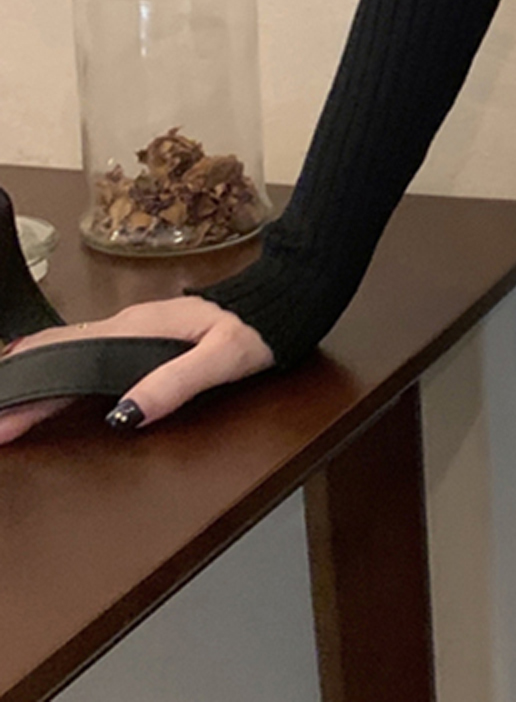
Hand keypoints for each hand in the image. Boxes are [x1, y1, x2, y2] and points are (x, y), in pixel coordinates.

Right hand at [0, 297, 274, 444]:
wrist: (283, 297)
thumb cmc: (257, 327)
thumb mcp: (222, 358)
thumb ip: (175, 383)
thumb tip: (124, 414)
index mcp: (138, 328)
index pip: (70, 360)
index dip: (33, 392)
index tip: (1, 421)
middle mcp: (129, 323)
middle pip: (62, 354)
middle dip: (23, 386)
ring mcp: (137, 326)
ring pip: (73, 349)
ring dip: (37, 375)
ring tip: (6, 403)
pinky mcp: (148, 332)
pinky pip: (92, 348)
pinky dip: (62, 364)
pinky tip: (50, 375)